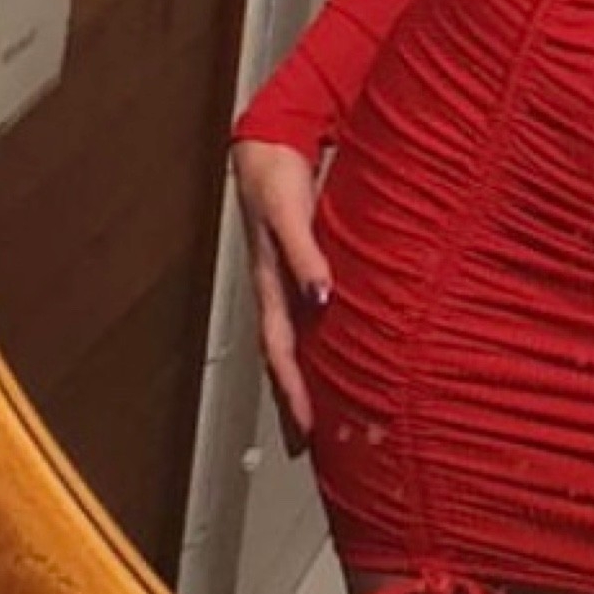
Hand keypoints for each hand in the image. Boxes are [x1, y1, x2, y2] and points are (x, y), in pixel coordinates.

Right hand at [232, 138, 331, 456]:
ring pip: (288, 344)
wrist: (267, 145)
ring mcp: (282, 282)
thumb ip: (305, 253)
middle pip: (279, 357)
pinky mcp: (294, 270)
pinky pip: (300, 320)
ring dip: (297, 381)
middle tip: (305, 448)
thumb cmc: (276, 177)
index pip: (279, 349)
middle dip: (289, 402)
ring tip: (311, 421)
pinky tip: (326, 358)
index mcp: (269, 282)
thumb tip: (320, 299)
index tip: (306, 428)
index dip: (292, 390)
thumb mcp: (291, 212)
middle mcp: (273, 289)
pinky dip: (309, 347)